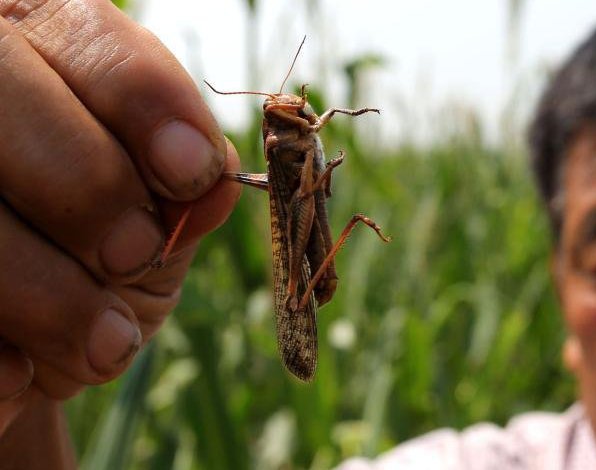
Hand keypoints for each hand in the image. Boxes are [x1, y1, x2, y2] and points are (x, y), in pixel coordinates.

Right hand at [0, 0, 240, 434]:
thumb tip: (213, 179)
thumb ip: (186, 190)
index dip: (147, 104)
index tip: (190, 174)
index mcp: (45, 50)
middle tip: (132, 256)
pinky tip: (17, 372)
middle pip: (5, 99)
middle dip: (86, 186)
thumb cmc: (99, 257)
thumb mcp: (157, 217)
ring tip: (103, 343)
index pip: (92, 41)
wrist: (25, 345)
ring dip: (43, 289)